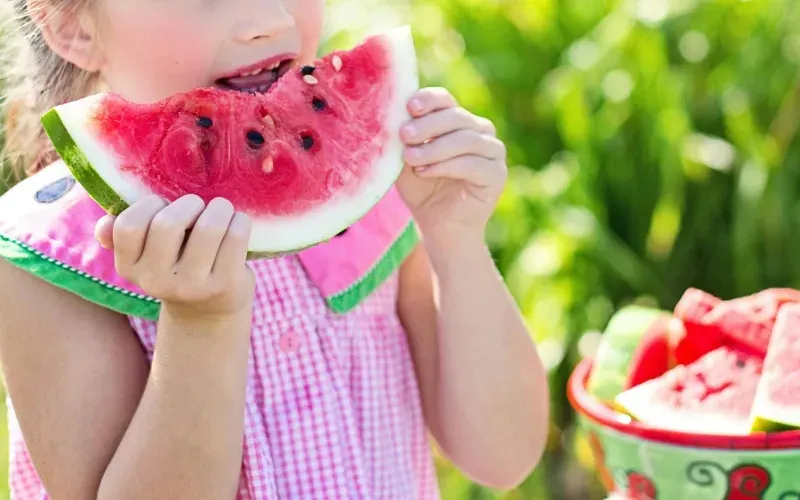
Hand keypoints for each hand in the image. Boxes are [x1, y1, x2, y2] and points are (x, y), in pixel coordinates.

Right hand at [94, 194, 254, 321]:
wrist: (209, 310)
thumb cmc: (176, 265)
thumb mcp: (146, 255)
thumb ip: (123, 236)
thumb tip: (104, 226)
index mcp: (130, 268)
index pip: (128, 226)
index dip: (149, 205)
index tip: (164, 206)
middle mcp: (157, 281)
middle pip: (168, 224)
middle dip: (189, 204)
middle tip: (199, 207)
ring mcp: (192, 286)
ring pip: (209, 227)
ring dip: (220, 208)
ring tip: (222, 211)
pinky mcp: (225, 285)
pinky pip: (236, 237)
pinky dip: (240, 221)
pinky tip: (237, 224)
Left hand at [397, 87, 507, 246]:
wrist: (439, 227)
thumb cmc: (422, 189)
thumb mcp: (407, 159)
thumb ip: (404, 138)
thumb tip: (392, 114)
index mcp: (458, 120)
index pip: (445, 100)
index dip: (429, 100)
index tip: (409, 106)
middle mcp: (480, 130)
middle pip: (456, 116)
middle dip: (427, 125)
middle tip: (404, 135)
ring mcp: (493, 151)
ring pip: (465, 139)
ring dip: (434, 148)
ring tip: (410, 159)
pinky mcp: (497, 173)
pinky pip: (472, 163)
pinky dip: (446, 166)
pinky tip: (424, 172)